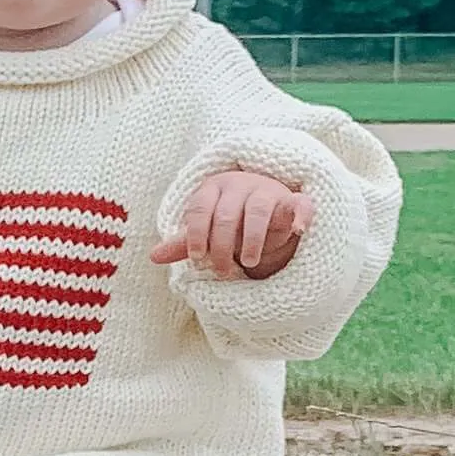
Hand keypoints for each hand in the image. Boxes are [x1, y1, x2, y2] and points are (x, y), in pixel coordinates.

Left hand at [150, 169, 316, 280]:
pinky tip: (298, 230)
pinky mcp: (292, 200)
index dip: (196, 234)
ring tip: (248, 263)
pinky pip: (300, 203)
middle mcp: (240, 184)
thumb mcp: (208, 231)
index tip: (197, 258)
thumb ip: (185, 242)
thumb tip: (153, 256)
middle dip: (222, 246)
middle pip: (227, 214)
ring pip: (259, 209)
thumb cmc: (232, 222)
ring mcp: (268, 190)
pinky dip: (301, 215)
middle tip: (221, 271)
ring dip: (252, 239)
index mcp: (214, 188)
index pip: (200, 208)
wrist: (269, 210)